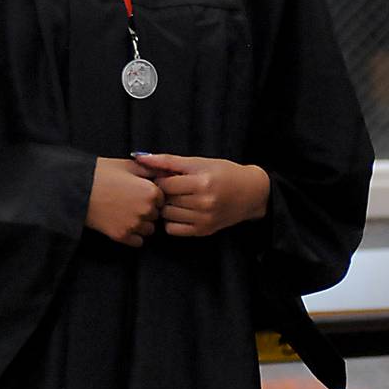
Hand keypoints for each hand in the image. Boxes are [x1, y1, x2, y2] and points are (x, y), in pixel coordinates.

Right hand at [85, 157, 163, 247]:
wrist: (77, 188)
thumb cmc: (101, 173)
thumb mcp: (126, 165)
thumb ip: (149, 169)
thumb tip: (164, 174)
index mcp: (150, 191)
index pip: (161, 197)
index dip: (151, 193)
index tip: (138, 190)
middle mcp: (146, 210)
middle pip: (156, 214)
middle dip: (147, 208)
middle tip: (129, 200)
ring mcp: (134, 225)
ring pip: (148, 229)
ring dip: (141, 223)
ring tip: (125, 211)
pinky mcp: (122, 236)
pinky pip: (138, 241)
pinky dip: (133, 234)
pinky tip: (122, 222)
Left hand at [132, 153, 268, 237]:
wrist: (250, 193)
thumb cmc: (223, 172)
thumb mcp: (197, 162)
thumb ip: (167, 161)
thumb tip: (139, 156)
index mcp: (201, 182)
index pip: (165, 185)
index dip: (159, 179)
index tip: (162, 176)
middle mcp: (203, 203)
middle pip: (165, 200)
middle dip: (161, 193)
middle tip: (167, 187)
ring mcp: (203, 220)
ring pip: (167, 215)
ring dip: (165, 206)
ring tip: (174, 198)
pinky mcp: (203, 231)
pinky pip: (173, 230)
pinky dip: (171, 220)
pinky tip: (179, 211)